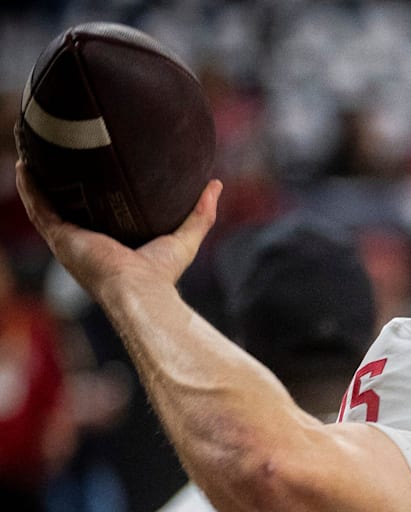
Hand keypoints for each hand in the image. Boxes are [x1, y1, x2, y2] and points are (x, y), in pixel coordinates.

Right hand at [15, 160, 220, 298]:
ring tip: (34, 152)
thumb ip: (200, 213)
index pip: (99, 215)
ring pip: (48, 205)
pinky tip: (24, 165)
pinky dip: (30, 188)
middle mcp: (86, 243)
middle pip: (69, 207)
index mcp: (111, 245)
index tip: (95, 171)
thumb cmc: (162, 274)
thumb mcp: (185, 237)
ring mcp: (71, 240)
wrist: (140, 290)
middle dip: (61, 185)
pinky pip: (40, 208)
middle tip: (59, 155)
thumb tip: (215, 184)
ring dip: (38, 181)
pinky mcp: (61, 238)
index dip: (94, 195)